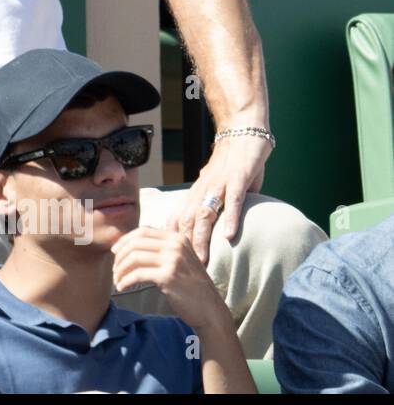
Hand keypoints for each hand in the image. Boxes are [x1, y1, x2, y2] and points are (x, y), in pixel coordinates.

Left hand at [111, 226, 229, 332]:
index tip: (115, 251)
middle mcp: (176, 245)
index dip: (125, 240)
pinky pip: (138, 274)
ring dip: (121, 270)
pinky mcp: (168, 276)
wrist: (210, 310)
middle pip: (136, 243)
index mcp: (178, 238)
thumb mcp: (180, 260)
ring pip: (134, 257)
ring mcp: (173, 260)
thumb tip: (129, 245)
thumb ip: (161, 250)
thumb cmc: (191, 287)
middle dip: (120, 256)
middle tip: (115, 269)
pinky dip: (126, 280)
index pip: (143, 231)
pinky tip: (123, 287)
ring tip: (118, 280)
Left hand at [168, 134, 267, 263]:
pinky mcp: (238, 180)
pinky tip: (229, 236)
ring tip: (202, 260)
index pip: (176, 222)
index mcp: (195, 195)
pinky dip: (231, 218)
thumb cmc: (232, 165)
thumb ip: (213, 211)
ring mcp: (219, 186)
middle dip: (182, 247)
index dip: (169, 243)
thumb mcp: (217, 191)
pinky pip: (234, 201)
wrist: (242, 134)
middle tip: (181, 270)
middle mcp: (202, 192)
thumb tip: (212, 234)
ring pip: (205, 214)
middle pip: (185, 222)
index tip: (163, 263)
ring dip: (202, 238)